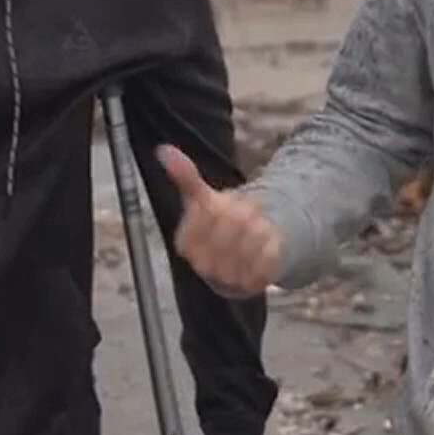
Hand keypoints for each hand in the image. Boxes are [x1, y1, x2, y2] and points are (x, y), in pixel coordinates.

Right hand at [156, 145, 280, 297]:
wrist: (243, 256)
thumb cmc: (217, 224)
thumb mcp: (201, 199)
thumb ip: (184, 176)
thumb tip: (163, 149)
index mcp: (186, 244)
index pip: (203, 219)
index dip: (219, 206)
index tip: (227, 199)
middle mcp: (203, 265)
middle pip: (228, 228)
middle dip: (242, 212)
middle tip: (251, 204)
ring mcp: (227, 277)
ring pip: (248, 244)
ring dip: (258, 226)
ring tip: (261, 219)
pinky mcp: (251, 284)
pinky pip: (264, 261)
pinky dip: (271, 243)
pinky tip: (270, 236)